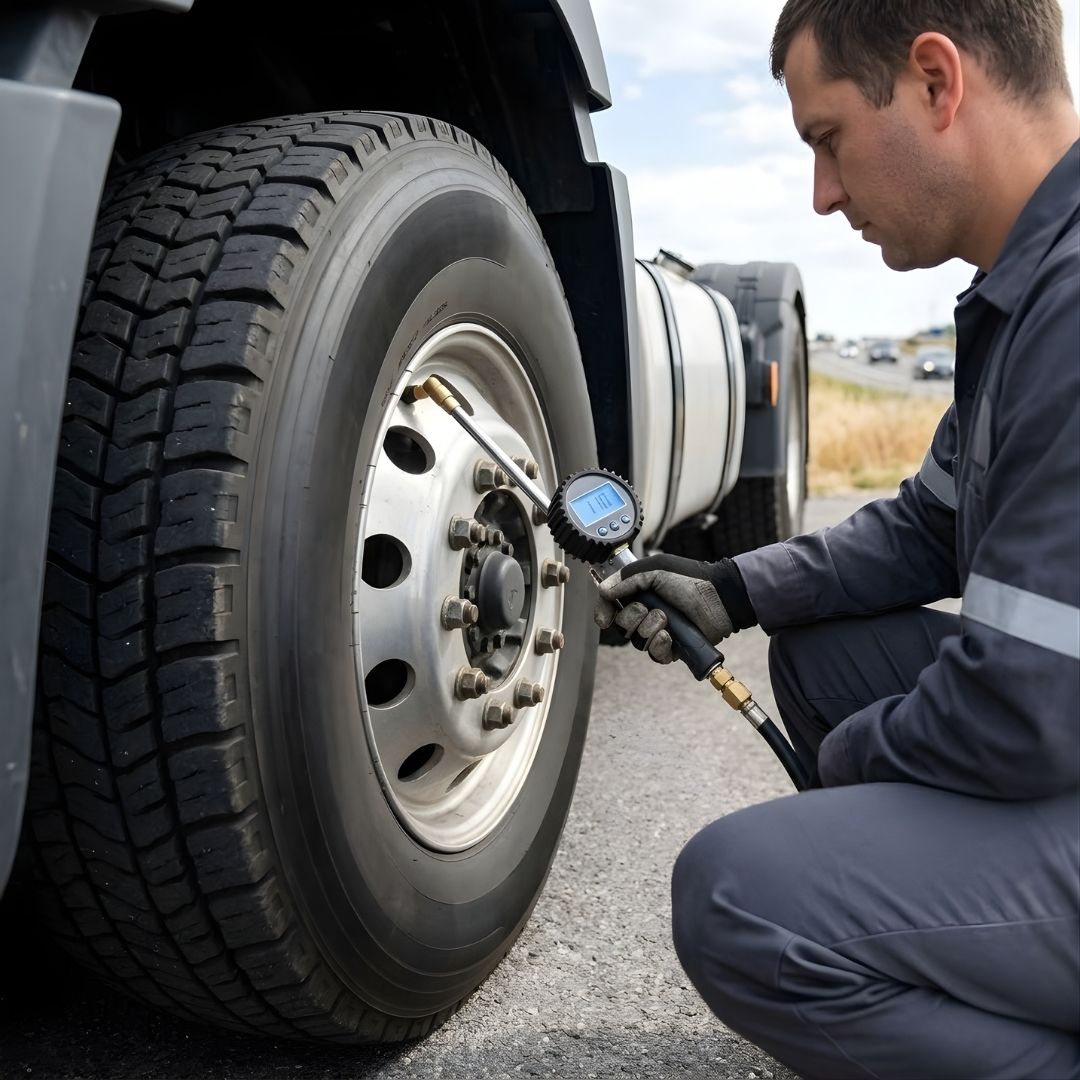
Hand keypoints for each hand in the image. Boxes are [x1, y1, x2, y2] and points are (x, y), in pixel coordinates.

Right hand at [594, 554, 748, 663]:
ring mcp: (659, 632)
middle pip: (621, 626)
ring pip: (637, 641)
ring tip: (666, 620)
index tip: (604, 618)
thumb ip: (627, 578)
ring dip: (649, 629)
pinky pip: (655, 655)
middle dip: (632, 617)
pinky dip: (659, 645)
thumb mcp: (655, 569)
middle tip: (648, 608)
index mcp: (640, 594)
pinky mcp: (672, 648)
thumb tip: (603, 591)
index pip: (612, 608)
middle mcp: (647, 614)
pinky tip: (668, 636)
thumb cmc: (690, 579)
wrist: (718, 597)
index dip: (604, 613)